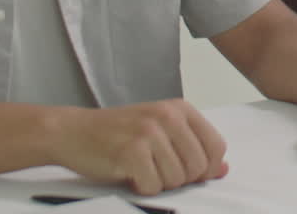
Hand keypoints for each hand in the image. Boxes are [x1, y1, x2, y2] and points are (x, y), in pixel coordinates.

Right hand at [51, 99, 227, 195]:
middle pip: (199, 167)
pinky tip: (130, 174)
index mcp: (180, 109)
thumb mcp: (161, 132)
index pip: (216, 146)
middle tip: (158, 171)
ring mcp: (149, 133)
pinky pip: (153, 186)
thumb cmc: (119, 133)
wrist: (72, 131)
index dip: (208, 168)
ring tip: (143, 169)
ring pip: (177, 179)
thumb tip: (223, 169)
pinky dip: (142, 187)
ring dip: (159, 183)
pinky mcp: (131, 151)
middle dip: (181, 179)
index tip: (190, 173)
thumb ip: (194, 148)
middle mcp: (168, 116)